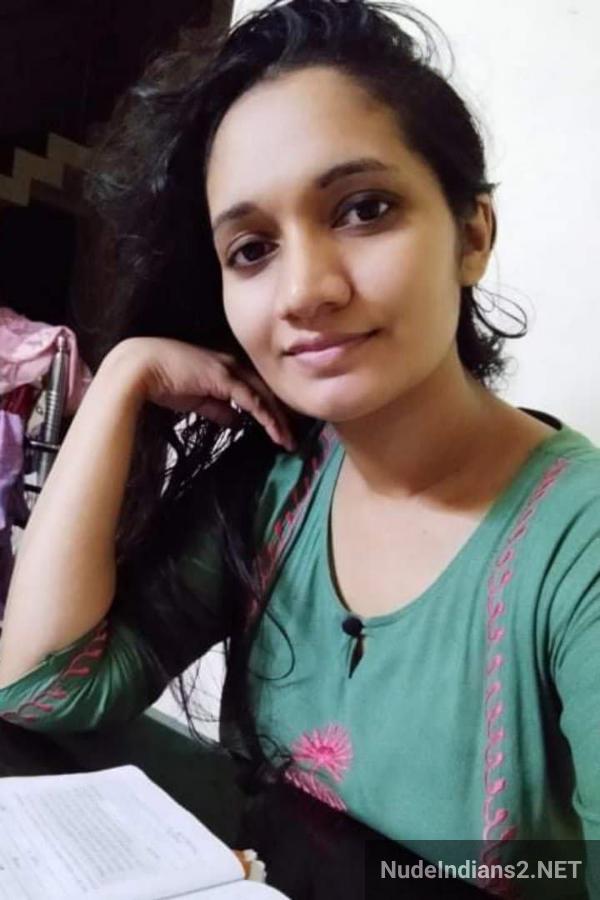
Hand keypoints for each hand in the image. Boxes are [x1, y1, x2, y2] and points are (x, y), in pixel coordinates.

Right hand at [104, 337, 295, 450]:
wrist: (139, 367)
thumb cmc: (162, 381)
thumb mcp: (196, 399)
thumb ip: (217, 408)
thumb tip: (237, 421)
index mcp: (225, 368)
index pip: (256, 389)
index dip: (270, 409)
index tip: (280, 429)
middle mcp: (232, 365)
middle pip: (266, 391)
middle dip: (282, 415)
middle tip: (292, 438)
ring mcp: (229, 369)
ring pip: (264, 396)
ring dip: (278, 420)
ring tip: (288, 441)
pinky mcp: (223, 378)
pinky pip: (252, 400)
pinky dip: (265, 416)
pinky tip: (275, 431)